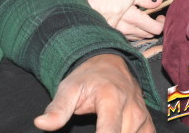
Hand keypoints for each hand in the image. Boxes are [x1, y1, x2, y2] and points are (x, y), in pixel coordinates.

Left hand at [34, 54, 153, 132]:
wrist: (109, 63)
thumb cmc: (87, 78)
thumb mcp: (68, 88)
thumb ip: (57, 109)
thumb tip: (40, 124)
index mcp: (111, 98)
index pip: (110, 132)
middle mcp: (132, 109)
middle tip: (89, 128)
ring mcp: (143, 118)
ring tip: (99, 127)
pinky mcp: (148, 124)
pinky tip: (115, 131)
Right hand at [116, 0, 164, 40]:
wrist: (89, 0)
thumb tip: (159, 1)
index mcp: (133, 17)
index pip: (156, 29)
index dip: (161, 23)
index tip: (160, 17)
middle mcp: (127, 28)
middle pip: (149, 34)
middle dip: (153, 26)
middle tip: (153, 17)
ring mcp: (120, 33)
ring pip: (140, 37)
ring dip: (144, 30)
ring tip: (142, 19)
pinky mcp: (115, 34)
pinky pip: (130, 37)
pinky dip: (134, 31)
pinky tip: (131, 22)